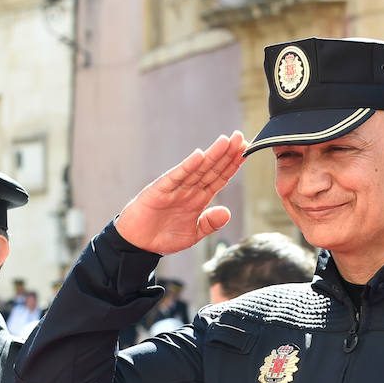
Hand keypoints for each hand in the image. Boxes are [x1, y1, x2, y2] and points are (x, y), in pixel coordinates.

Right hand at [114, 132, 245, 254]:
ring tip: (226, 141)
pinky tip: (199, 156)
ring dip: (212, 155)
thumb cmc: (163, 237)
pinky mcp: (160, 190)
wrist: (138, 244)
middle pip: (212, 168)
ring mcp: (175, 188)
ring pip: (197, 169)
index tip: (245, 151)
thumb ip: (209, 223)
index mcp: (198, 199)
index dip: (232, 165)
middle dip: (227, 154)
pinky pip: (176, 176)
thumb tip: (227, 212)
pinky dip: (188, 166)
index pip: (219, 178)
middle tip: (241, 138)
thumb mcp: (193, 234)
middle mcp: (189, 190)